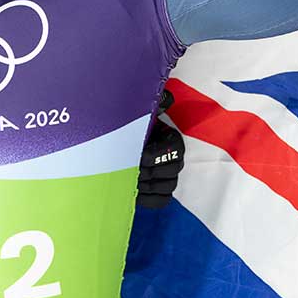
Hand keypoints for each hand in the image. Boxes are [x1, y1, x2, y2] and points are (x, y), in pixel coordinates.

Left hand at [137, 90, 183, 208]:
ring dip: (145, 185)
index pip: (173, 150)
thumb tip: (163, 96)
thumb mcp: (139, 116)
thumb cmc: (130, 129)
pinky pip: (161, 200)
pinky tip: (132, 194)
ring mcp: (172, 176)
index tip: (135, 156)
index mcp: (173, 139)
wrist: (120, 144)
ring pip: (166, 187)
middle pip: (169, 171)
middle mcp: (177, 159)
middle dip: (145, 171)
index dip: (152, 156)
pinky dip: (147, 199)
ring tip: (127, 181)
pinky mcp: (163, 192)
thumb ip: (151, 107)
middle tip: (126, 170)